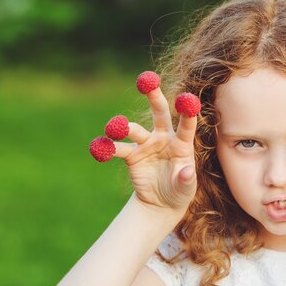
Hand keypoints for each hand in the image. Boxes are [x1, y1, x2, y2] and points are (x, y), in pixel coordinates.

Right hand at [90, 72, 198, 217]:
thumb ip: (186, 179)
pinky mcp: (131, 155)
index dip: (187, 113)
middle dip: (153, 96)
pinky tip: (97, 147)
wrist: (161, 203)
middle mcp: (163, 138)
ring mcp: (146, 144)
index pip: (186, 125)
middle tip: (146, 81)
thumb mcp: (186, 189)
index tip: (186, 98)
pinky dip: (106, 148)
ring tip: (115, 127)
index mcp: (182, 143)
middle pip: (159, 112)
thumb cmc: (180, 191)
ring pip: (134, 130)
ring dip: (124, 127)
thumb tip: (187, 171)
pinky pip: (117, 149)